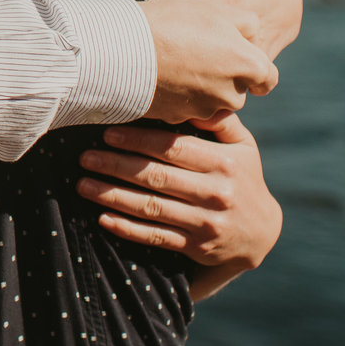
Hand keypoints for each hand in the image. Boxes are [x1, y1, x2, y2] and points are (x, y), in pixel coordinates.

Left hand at [78, 111, 281, 298]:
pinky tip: (103, 218)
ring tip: (83, 185)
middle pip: (157, 177)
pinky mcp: (196, 246)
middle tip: (85, 158)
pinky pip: (156, 237)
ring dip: (112, 196)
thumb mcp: (243, 147)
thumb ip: (220, 122)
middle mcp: (216, 192)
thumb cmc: (242, 177)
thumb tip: (193, 99)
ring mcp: (206, 222)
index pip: (174, 148)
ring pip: (151, 208)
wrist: (261, 233)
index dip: (138, 141)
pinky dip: (127, 229)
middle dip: (116, 166)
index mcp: (224, 163)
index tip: (107, 134)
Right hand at [137, 0, 277, 122]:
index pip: (267, 79)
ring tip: (174, 63)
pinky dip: (176, 96)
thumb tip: (252, 36)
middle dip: (223, 77)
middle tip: (198, 54)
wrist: (124, 50)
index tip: (240, 60)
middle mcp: (232, 95)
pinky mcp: (176, 119)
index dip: (255, 68)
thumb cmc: (172, 23)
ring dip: (199, 88)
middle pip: (237, 91)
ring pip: (210, 101)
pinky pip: (183, 108)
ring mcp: (203, 110)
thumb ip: (245, 23)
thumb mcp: (216, 8)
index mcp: (249, 67)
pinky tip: (159, 75)